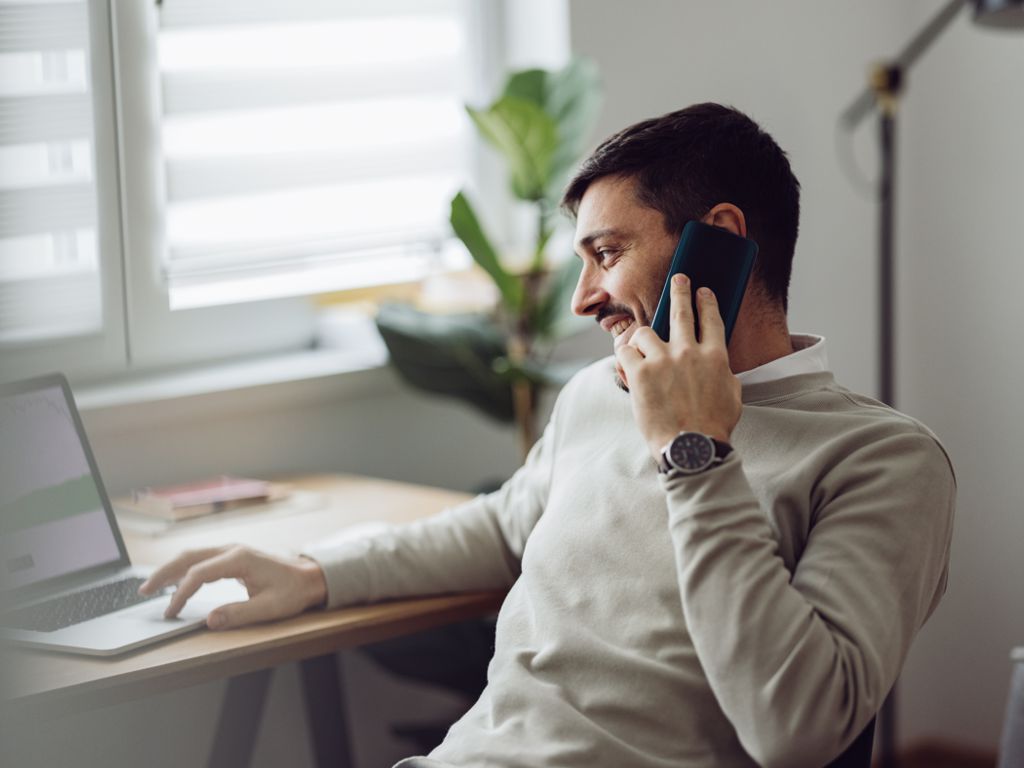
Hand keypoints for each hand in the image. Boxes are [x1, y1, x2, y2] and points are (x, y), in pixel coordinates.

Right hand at [139, 545, 327, 629]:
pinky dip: (184, 568)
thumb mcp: (269, 608)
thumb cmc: (292, 591)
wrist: (310, 577)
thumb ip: (238, 614)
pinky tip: (174, 580)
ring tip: (151, 586)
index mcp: (240, 559)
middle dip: (164, 573)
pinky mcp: (233, 557)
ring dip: (171, 569)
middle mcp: (233, 550)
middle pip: (189, 556)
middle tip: (143, 591)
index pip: (199, 573)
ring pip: (193, 555)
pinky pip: (202, 559)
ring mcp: (232, 551)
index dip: (181, 593)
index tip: (170, 611)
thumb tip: (209, 620)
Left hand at [615, 274, 741, 460]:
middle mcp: (689, 352)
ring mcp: (662, 361)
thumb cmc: (713, 426)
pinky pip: (625, 352)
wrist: (691, 447)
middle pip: (681, 311)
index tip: (703, 291)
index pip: (711, 319)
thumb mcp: (732, 395)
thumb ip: (723, 373)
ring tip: (642, 348)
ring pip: (645, 333)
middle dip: (680, 291)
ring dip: (643, 339)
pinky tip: (626, 363)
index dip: (706, 301)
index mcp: (716, 356)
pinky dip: (624, 356)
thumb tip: (716, 363)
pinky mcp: (639, 373)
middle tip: (679, 279)